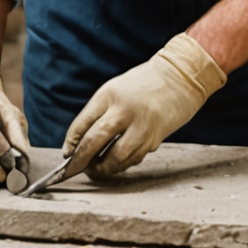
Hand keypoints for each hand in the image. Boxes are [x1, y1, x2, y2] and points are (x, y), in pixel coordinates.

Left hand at [65, 33, 225, 178]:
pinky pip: (132, 159)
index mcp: (109, 94)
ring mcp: (141, 127)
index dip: (71, 143)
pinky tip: (116, 162)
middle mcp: (124, 111)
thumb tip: (80, 143)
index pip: (82, 124)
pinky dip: (121, 164)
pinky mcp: (154, 139)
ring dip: (102, 168)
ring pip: (115, 158)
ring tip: (96, 169)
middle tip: (75, 169)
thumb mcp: (115, 90)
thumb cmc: (142, 84)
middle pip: (94, 142)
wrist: (179, 78)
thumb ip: (99, 113)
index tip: (67, 154)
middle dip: (81, 160)